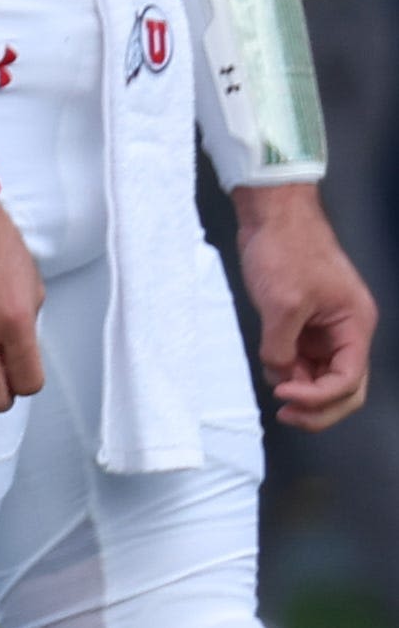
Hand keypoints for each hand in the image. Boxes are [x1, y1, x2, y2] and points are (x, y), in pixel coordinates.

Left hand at [236, 185, 374, 429]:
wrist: (272, 212)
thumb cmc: (285, 250)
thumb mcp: (282, 302)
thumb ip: (281, 346)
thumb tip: (280, 374)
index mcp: (355, 325)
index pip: (349, 379)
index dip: (320, 397)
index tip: (286, 397)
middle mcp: (346, 330)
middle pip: (343, 384)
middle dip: (318, 405)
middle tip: (286, 415)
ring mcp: (325, 326)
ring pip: (322, 373)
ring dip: (302, 388)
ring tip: (276, 392)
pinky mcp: (303, 320)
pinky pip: (304, 356)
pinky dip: (290, 369)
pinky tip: (273, 372)